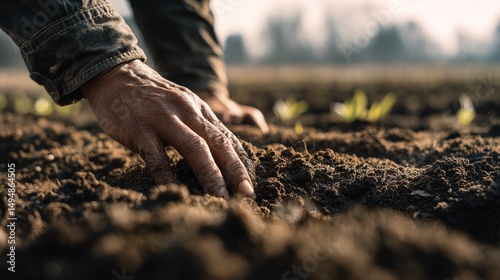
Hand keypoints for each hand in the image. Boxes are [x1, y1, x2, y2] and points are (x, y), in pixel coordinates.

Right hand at [80, 60, 255, 198]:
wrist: (116, 76)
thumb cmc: (152, 97)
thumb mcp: (182, 103)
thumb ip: (199, 124)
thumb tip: (220, 153)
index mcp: (199, 108)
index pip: (226, 137)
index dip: (240, 161)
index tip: (250, 183)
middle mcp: (187, 111)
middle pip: (217, 143)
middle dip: (235, 170)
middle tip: (247, 193)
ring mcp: (164, 119)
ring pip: (194, 149)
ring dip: (210, 175)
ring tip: (220, 198)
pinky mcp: (140, 130)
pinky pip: (157, 158)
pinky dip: (168, 177)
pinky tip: (178, 193)